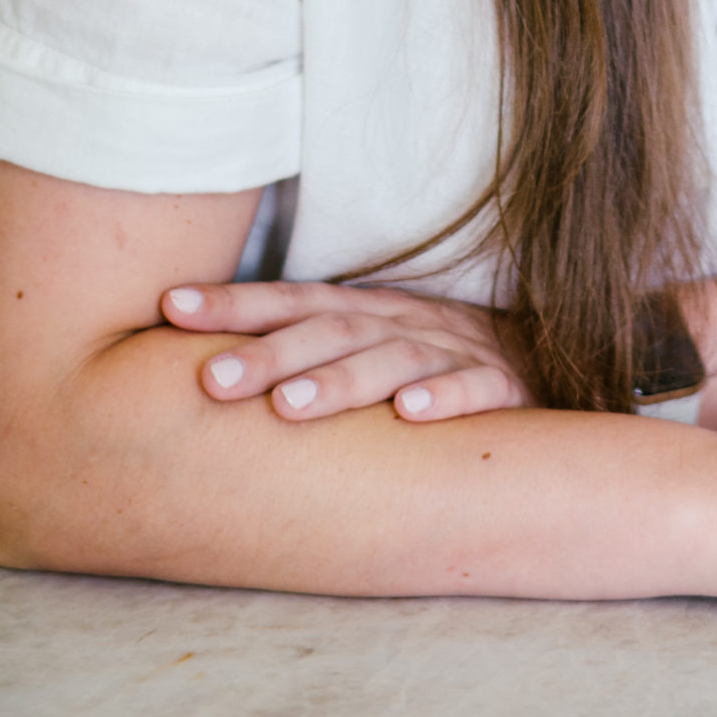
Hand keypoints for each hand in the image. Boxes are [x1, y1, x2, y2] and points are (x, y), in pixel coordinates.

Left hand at [161, 278, 530, 422]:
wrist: (546, 365)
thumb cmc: (433, 365)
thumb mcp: (371, 346)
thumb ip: (307, 351)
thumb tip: (200, 367)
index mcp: (368, 311)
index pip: (293, 300)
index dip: (234, 304)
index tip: (170, 307)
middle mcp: (405, 322)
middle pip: (333, 330)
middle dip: (270, 353)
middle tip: (212, 380)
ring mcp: (455, 351)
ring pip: (394, 360)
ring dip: (341, 381)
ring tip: (290, 406)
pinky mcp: (504, 388)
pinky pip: (476, 390)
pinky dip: (445, 398)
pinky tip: (410, 416)